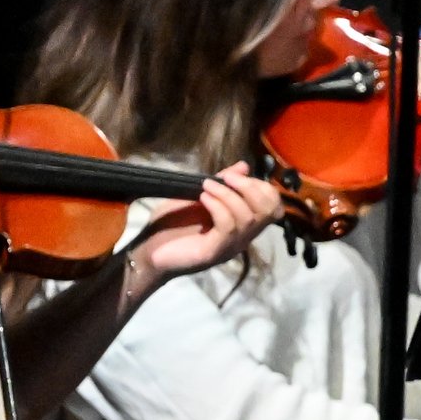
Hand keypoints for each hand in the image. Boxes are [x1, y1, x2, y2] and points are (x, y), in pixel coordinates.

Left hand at [125, 164, 283, 290]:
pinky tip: (202, 198)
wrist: (147, 252)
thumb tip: (243, 166)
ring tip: (207, 185)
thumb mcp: (198, 198)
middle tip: (225, 177)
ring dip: (227, 195)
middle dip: (250, 188)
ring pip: (247, 218)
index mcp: (242, 225)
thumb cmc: (171, 226)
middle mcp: (242, 238)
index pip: (273, 207)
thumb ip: (222, 185)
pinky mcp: (214, 252)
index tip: (234, 175)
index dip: (260, 186)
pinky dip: (217, 206)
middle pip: (269, 212)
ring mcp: (230, 247)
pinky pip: (228, 226)